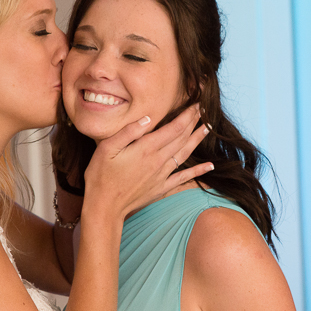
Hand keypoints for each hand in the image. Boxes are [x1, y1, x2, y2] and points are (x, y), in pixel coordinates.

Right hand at [82, 105, 212, 219]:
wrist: (104, 206)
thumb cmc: (100, 175)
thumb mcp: (107, 148)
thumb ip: (129, 132)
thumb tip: (148, 118)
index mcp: (146, 148)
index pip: (173, 128)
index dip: (187, 115)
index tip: (196, 104)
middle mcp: (158, 161)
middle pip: (182, 138)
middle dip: (194, 122)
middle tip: (204, 110)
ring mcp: (162, 175)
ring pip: (185, 154)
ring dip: (197, 140)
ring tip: (208, 128)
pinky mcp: (161, 187)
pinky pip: (184, 178)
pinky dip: (198, 171)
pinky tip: (210, 166)